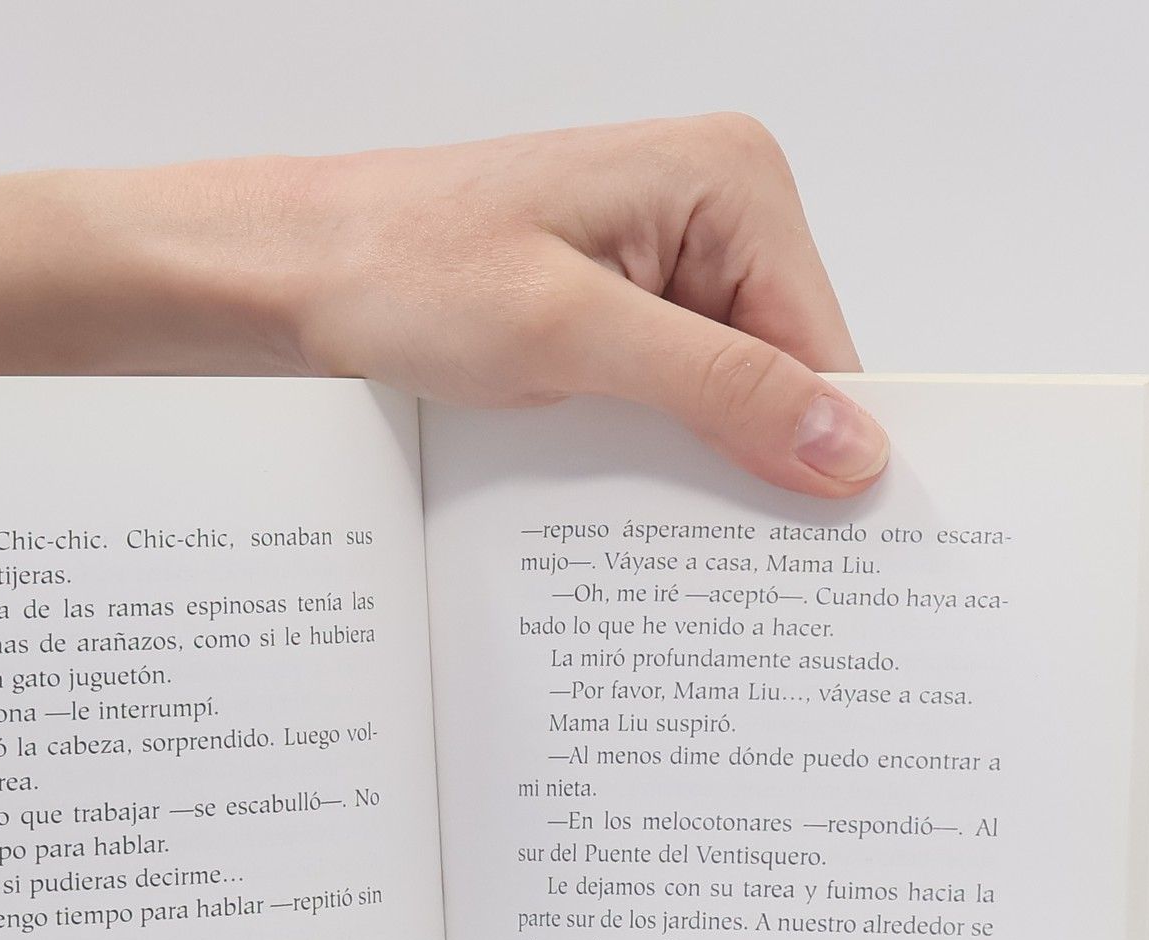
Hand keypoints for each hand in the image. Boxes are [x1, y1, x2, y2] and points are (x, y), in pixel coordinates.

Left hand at [275, 114, 886, 495]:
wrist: (301, 272)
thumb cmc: (408, 270)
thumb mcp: (575, 338)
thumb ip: (721, 389)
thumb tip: (847, 444)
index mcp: (730, 182)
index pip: (825, 348)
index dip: (821, 452)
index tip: (814, 548)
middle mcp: (713, 208)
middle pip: (785, 374)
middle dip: (753, 458)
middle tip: (716, 549)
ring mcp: (668, 257)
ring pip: (730, 395)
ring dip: (694, 457)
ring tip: (645, 506)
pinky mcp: (624, 302)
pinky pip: (674, 393)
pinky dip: (653, 445)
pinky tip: (615, 477)